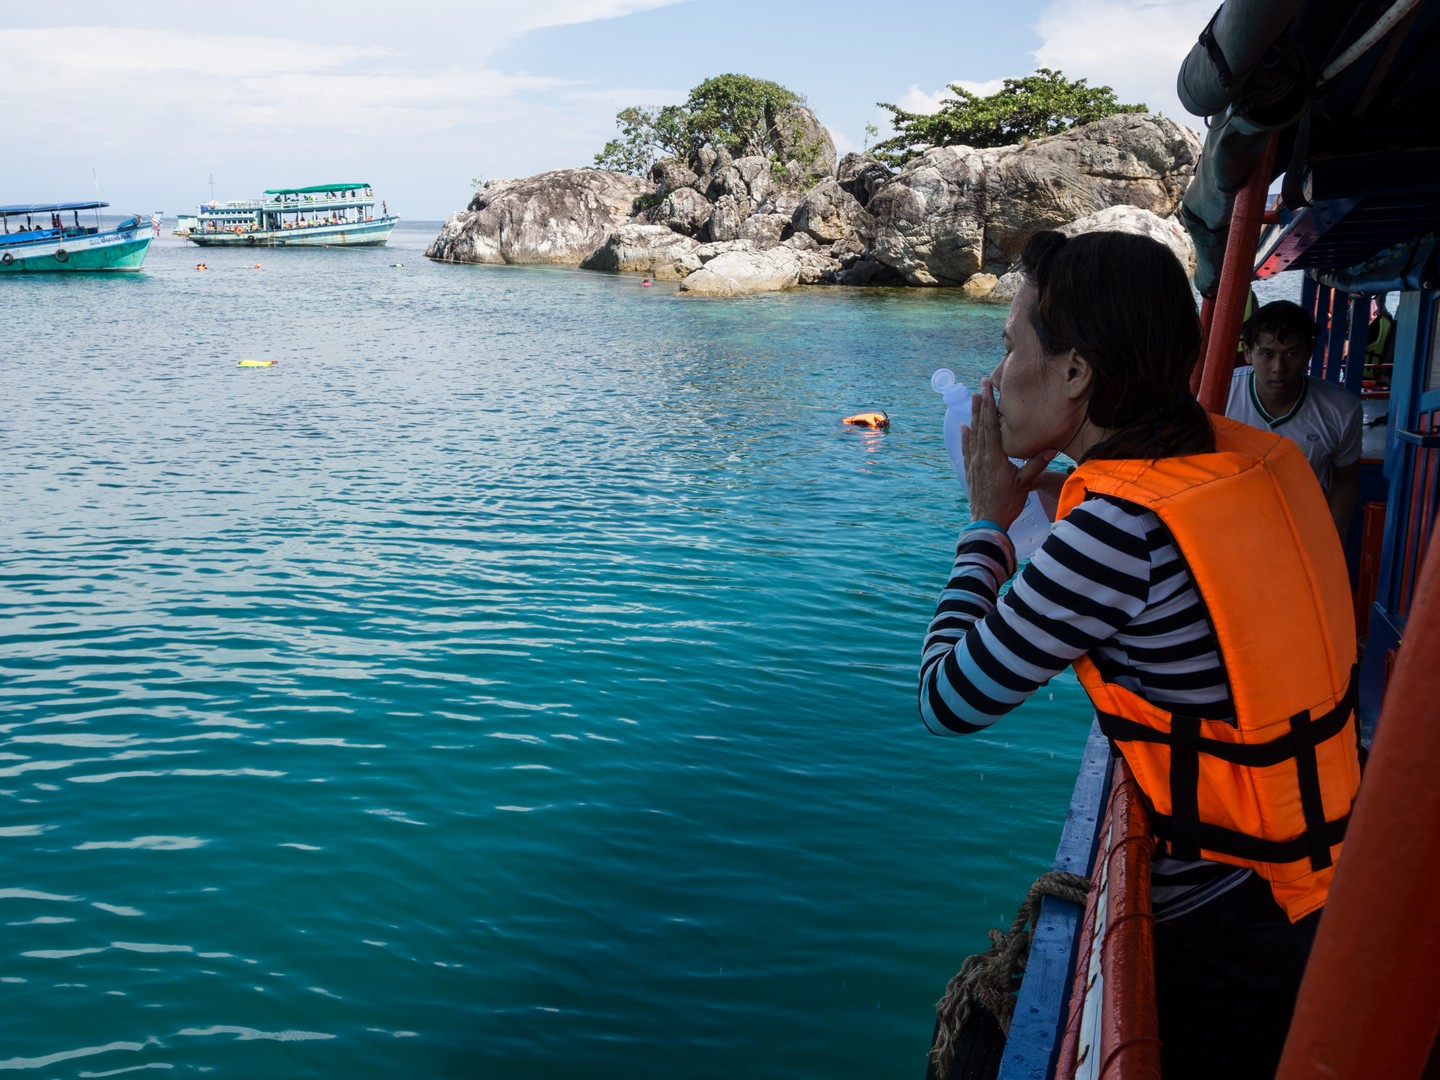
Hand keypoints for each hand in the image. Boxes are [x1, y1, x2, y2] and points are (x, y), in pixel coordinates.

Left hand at [961, 378, 1056, 527]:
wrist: (986, 522)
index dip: (989, 405)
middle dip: (981, 404)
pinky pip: (966, 449)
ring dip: (973, 416)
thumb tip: (1052, 448)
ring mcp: (973, 463)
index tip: (987, 388)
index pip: (991, 425)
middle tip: (981, 385)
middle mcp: (981, 456)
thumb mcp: (1024, 483)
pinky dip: (965, 436)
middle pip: (980, 425)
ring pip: (973, 434)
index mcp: (994, 456)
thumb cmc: (1007, 504)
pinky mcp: (970, 471)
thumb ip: (1036, 464)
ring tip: (973, 398)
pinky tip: (963, 428)